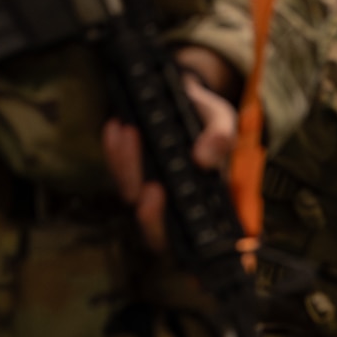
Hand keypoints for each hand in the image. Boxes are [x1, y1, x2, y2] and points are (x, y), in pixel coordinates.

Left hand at [103, 73, 236, 251]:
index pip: (193, 240)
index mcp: (206, 204)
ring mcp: (151, 193)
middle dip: (149, 215)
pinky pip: (117, 173)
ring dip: (127, 169)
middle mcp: (177, 207)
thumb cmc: (207, 117)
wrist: (184, 95)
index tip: (173, 219)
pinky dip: (113, 152)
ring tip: (129, 132)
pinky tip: (114, 128)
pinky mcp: (131, 175)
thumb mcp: (222, 119)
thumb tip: (204, 160)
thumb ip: (220, 137)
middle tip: (151, 188)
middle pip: (156, 232)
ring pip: (132, 198)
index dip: (181, 241)